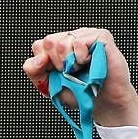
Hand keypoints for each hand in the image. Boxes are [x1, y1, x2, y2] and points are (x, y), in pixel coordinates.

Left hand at [21, 28, 137, 134]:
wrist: (103, 103)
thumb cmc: (80, 93)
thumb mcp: (49, 86)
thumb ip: (34, 71)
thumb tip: (39, 58)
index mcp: (59, 47)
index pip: (39, 46)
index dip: (44, 64)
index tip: (57, 75)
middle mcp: (72, 37)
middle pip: (49, 41)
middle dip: (57, 64)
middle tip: (71, 72)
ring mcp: (86, 35)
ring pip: (63, 41)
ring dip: (71, 63)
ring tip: (82, 68)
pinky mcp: (101, 37)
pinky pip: (80, 42)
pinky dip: (82, 58)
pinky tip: (91, 63)